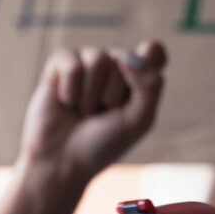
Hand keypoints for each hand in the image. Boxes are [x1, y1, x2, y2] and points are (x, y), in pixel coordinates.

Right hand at [18, 40, 166, 185]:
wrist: (62, 160)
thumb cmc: (103, 144)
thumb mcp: (138, 121)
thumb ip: (148, 86)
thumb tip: (128, 55)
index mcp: (138, 81)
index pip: (154, 52)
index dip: (152, 53)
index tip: (147, 57)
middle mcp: (114, 67)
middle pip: (124, 58)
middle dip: (112, 93)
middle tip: (101, 114)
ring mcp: (86, 64)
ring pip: (97, 59)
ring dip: (90, 95)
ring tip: (82, 111)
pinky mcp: (60, 65)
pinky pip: (70, 63)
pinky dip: (69, 90)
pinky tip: (65, 103)